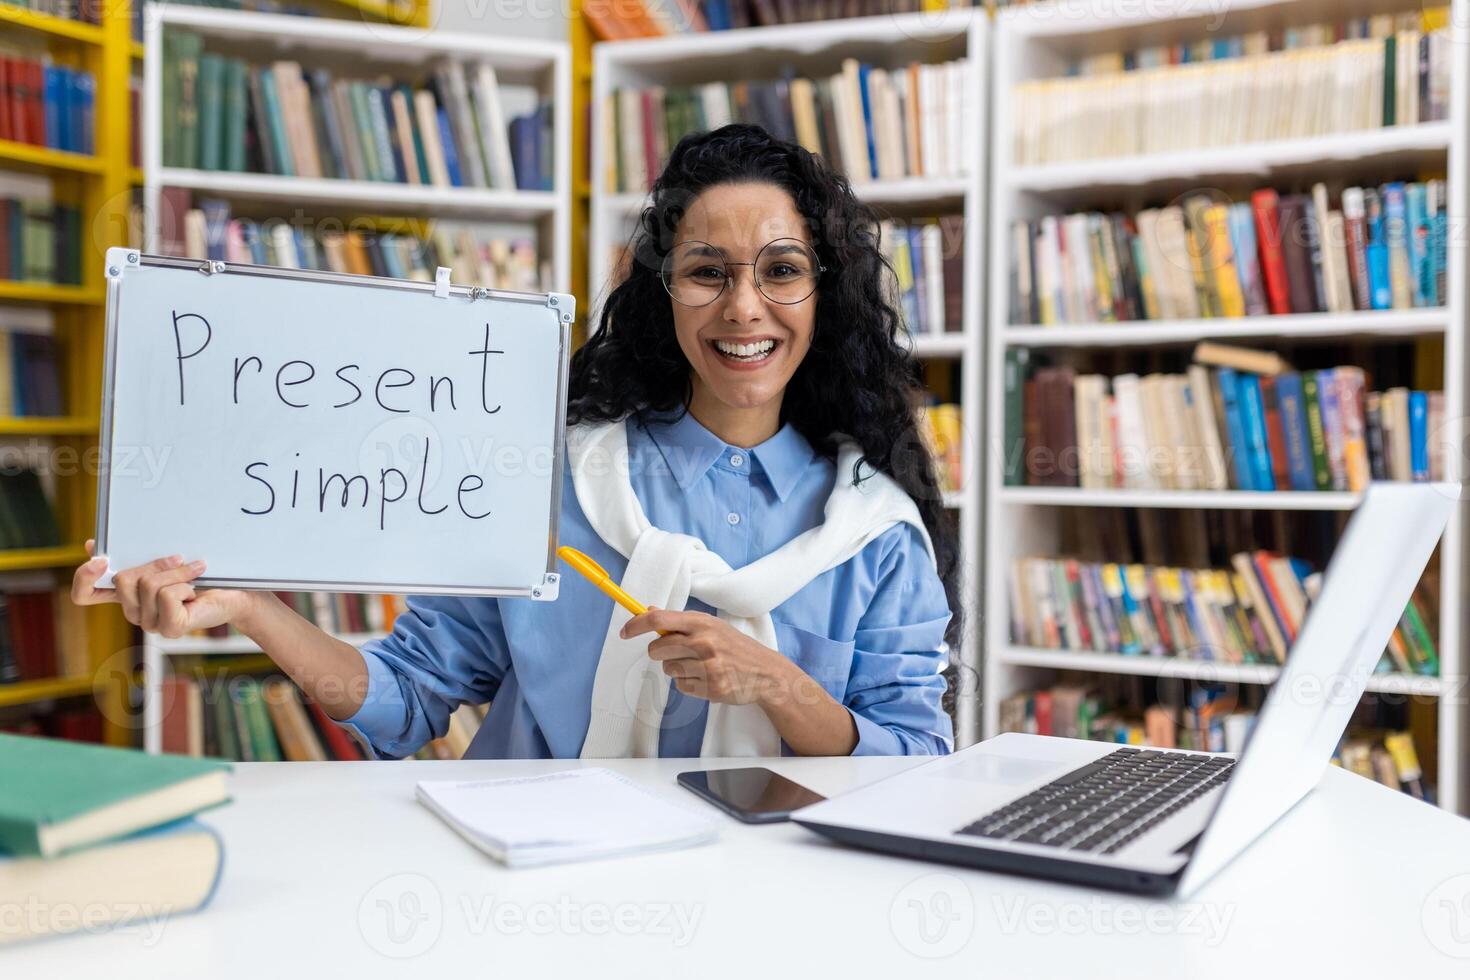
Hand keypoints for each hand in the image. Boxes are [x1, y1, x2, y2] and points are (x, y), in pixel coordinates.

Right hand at [71, 539, 260, 637]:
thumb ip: (132, 556)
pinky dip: (184, 586)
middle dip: (154, 563)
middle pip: (123, 579)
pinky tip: (195, 592)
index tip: (100, 557)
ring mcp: (151, 624)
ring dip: (176, 573)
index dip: (84, 577)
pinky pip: (167, 596)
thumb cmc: (200, 576)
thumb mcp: (163, 562)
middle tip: (179, 559)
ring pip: (148, 585)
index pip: (84, 594)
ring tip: (193, 575)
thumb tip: (91, 544)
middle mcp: (133, 612)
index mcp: (126, 595)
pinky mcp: (170, 628)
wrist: (234, 593)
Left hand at [620, 606, 798, 705]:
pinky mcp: (711, 687)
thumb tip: (648, 610)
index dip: (636, 625)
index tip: (624, 632)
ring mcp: (708, 666)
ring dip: (678, 669)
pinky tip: (707, 679)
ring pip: (668, 669)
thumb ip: (681, 620)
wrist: (766, 672)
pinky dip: (689, 684)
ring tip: (700, 666)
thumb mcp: (712, 626)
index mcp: (702, 622)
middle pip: (657, 649)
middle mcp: (704, 642)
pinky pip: (681, 687)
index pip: (659, 620)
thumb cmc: (735, 647)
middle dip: (658, 653)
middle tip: (675, 654)